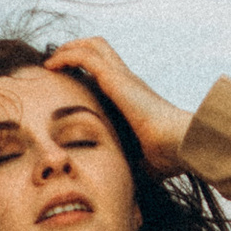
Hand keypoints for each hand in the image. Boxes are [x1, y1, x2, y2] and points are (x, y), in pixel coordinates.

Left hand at [44, 36, 193, 176]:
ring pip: (92, 45)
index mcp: (133, 96)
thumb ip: (129, 164)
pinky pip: (84, 57)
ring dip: (68, 48)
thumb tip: (123, 184)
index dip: (88, 69)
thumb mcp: (141, 160)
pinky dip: (65, 56)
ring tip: (50, 60)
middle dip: (76, 48)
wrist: (180, 143)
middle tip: (56, 61)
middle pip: (101, 49)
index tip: (68, 79)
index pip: (109, 71)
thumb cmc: (167, 155)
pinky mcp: (116, 78)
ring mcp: (123, 76)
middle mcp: (128, 80)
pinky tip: (50, 66)